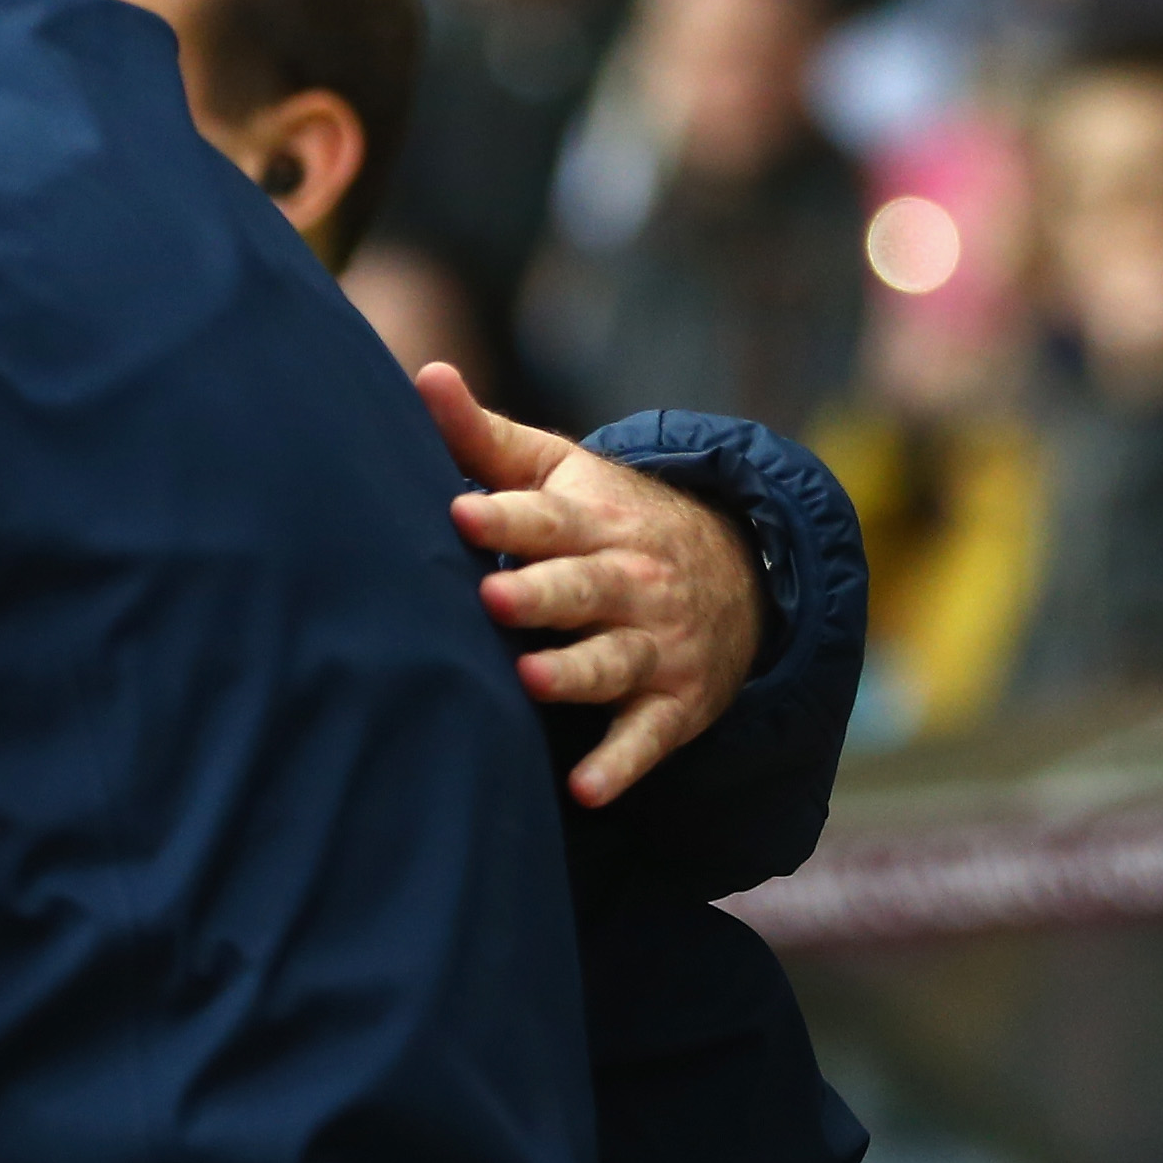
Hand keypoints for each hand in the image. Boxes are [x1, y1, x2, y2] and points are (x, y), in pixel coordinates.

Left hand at [416, 363, 767, 810]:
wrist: (739, 574)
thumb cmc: (608, 522)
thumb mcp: (560, 472)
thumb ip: (485, 438)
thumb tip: (423, 374)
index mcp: (593, 522)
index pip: (544, 518)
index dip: (504, 517)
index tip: (459, 513)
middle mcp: (629, 580)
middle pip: (581, 588)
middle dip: (540, 594)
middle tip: (491, 598)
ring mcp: (655, 643)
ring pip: (613, 660)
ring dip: (574, 673)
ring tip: (530, 682)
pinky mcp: (673, 704)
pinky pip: (646, 737)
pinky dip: (621, 764)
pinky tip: (586, 788)